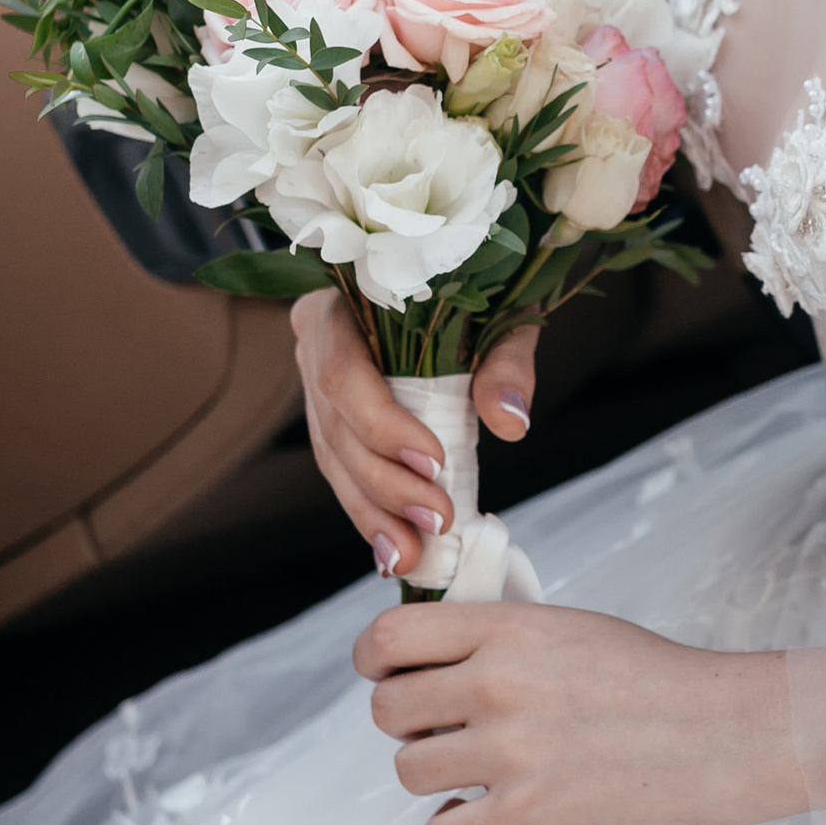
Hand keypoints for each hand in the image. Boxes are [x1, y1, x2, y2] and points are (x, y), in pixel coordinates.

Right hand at [291, 295, 540, 574]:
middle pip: (335, 427)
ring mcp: (315, 384)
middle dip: (386, 484)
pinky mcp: (333, 418)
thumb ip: (506, 359)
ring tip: (413, 555)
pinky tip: (395, 550)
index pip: (343, 373)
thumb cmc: (481, 280)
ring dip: (375, 513)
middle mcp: (315, 344)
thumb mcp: (503, 305)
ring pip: (334, 460)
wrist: (462, 269)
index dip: (382, 426)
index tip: (434, 462)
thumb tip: (510, 422)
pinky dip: (371, 512)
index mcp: (339, 303)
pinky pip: (344, 470)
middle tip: (438, 520)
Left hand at [353, 598, 805, 824]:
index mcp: (507, 629)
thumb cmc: (662, 682)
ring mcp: (510, 752)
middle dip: (408, 725)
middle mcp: (498, 684)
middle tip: (446, 731)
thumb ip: (499, 637)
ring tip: (480, 773)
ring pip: (408, 771)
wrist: (732, 732)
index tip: (390, 676)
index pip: (388, 638)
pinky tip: (485, 815)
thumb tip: (436, 656)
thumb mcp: (572, 627)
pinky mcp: (528, 815)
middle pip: (386, 711)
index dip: (376, 662)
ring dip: (436, 777)